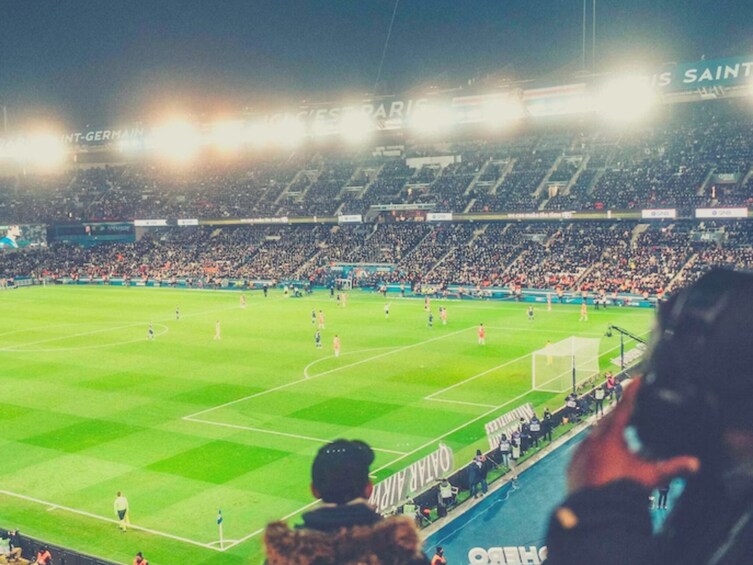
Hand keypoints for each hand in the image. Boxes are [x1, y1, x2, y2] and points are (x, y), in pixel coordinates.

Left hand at [567, 378, 700, 492]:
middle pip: (608, 421)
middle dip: (620, 415)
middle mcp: (592, 440)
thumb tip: (695, 463)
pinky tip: (601, 456)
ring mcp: (580, 452)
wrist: (595, 512)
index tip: (637, 379)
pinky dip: (594, 450)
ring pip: (594, 436)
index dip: (632, 393)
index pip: (624, 408)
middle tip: (631, 410)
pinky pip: (584, 451)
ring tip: (618, 434)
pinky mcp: (573, 466)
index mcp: (610, 437)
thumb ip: (673, 468)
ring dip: (606, 433)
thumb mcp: (650, 477)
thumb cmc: (622, 491)